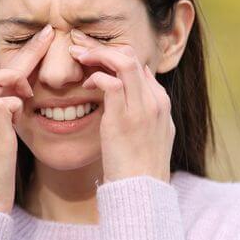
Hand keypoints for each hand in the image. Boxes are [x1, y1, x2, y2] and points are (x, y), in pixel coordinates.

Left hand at [69, 33, 173, 183]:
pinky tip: (84, 85)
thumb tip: (128, 99)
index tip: (92, 57)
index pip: (139, 64)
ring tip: (78, 56)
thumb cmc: (139, 168)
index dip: (114, 56)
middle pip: (132, 56)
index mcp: (161, 102)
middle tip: (79, 48)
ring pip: (123, 61)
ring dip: (97, 53)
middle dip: (103, 47)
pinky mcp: (123, 119)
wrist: (143, 192)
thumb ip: (142, 114)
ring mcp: (142, 108)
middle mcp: (155, 100)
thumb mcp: (150, 136)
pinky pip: (109, 82)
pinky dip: (95, 77)